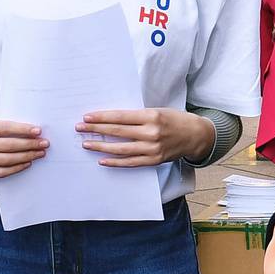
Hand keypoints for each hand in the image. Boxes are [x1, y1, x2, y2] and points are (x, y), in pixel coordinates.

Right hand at [0, 104, 46, 177]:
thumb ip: (10, 126)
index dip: (22, 129)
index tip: (38, 131)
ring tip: (38, 153)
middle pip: (7, 145)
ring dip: (26, 157)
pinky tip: (27, 163)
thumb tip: (35, 133)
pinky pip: (1, 172)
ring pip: (6, 160)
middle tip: (43, 144)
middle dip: (29, 145)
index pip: (4, 128)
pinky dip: (17, 168)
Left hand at [77, 107, 213, 166]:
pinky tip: (102, 160)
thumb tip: (111, 119)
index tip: (87, 117)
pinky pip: (130, 162)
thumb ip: (136, 116)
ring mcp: (152, 148)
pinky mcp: (153, 160)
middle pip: (118, 132)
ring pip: (121, 149)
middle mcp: (151, 133)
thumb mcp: (157, 111)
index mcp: (151, 116)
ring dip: (101, 146)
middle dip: (96, 129)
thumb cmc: (174, 119)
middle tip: (80, 128)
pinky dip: (115, 162)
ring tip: (87, 144)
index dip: (102, 117)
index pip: (121, 117)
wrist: (194, 135)